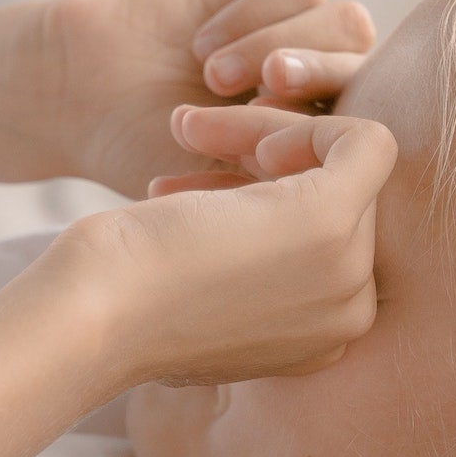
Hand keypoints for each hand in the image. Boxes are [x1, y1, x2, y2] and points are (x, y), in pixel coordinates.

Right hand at [11, 0, 375, 197]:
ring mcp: (303, 29)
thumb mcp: (232, 184)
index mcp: (328, 140)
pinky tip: (204, 46)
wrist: (84, 101)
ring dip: (279, 47)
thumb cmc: (153, 158)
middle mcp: (325, 83)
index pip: (367, 133)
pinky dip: (252, 16)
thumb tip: (360, 169)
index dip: (328, 138)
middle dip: (315, 82)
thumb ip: (297, 174)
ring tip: (217, 78)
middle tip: (266, 90)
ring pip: (343, 23)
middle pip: (364, 71)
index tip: (266, 153)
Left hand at [37, 110, 396, 390]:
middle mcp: (350, 315)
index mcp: (324, 337)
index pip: (322, 234)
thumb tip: (249, 215)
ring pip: (343, 165)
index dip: (263, 195)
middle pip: (335, 195)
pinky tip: (233, 136)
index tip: (188, 190)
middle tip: (187, 138)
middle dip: (260, 155)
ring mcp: (348, 273)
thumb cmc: (120, 295)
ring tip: (187, 132)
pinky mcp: (331, 222)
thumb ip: (243, 258)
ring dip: (263, 133)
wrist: (90, 314)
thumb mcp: (196, 279)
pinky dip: (301, 120)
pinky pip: (365, 141)